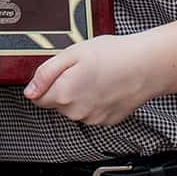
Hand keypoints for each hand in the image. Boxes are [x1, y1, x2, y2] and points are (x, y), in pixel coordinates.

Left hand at [24, 33, 161, 126]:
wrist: (146, 66)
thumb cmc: (113, 55)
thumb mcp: (72, 54)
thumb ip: (45, 74)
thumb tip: (30, 92)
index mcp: (63, 94)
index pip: (38, 97)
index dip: (47, 82)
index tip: (60, 71)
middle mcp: (76, 112)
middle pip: (57, 103)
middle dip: (64, 87)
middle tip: (82, 69)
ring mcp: (92, 119)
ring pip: (74, 108)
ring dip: (79, 95)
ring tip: (97, 75)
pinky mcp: (106, 121)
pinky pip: (91, 112)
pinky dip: (95, 101)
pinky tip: (106, 86)